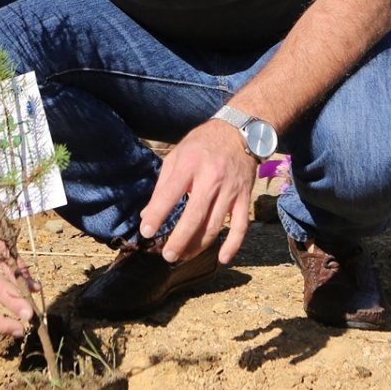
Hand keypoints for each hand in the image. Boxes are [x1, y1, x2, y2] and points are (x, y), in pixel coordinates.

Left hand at [139, 120, 256, 265]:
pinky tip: (222, 259)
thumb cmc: (203, 144)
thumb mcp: (178, 154)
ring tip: (183, 255)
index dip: (157, 215)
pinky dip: (232, 245)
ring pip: (215, 225)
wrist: (240, 131)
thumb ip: (162, 185)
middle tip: (167, 256)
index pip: (170, 194)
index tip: (146, 231)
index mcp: (189, 165)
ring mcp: (230, 189)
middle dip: (179, 240)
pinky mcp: (244, 196)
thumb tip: (147, 214)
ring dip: (198, 245)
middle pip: (194, 216)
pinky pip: (240, 226)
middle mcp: (211, 178)